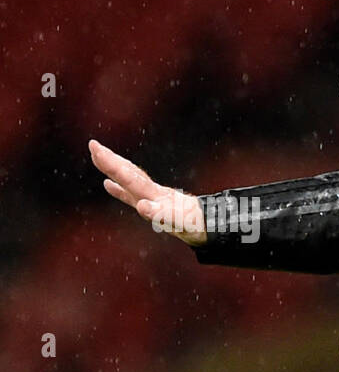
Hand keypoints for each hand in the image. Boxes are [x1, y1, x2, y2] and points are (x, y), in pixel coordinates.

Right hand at [89, 139, 205, 244]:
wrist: (212, 227)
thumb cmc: (197, 225)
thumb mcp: (180, 222)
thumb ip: (162, 214)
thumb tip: (142, 206)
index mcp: (155, 195)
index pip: (130, 176)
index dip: (112, 165)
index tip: (96, 149)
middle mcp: (153, 193)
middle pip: (128, 173)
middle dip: (110, 161)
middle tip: (93, 145)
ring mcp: (154, 198)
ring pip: (130, 179)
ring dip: (114, 169)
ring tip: (99, 156)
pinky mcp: (156, 206)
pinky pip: (132, 195)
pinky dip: (119, 190)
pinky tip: (108, 185)